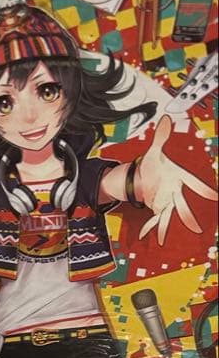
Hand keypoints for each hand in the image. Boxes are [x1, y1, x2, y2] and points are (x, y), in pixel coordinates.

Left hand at [137, 115, 215, 243]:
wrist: (145, 174)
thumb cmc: (156, 163)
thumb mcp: (156, 150)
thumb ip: (162, 136)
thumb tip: (166, 121)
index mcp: (179, 177)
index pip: (195, 183)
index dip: (205, 190)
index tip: (215, 196)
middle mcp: (176, 191)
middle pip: (186, 204)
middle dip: (190, 215)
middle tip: (198, 227)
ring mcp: (168, 200)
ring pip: (174, 215)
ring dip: (175, 226)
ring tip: (178, 236)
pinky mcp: (158, 206)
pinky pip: (157, 219)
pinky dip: (153, 227)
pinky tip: (150, 236)